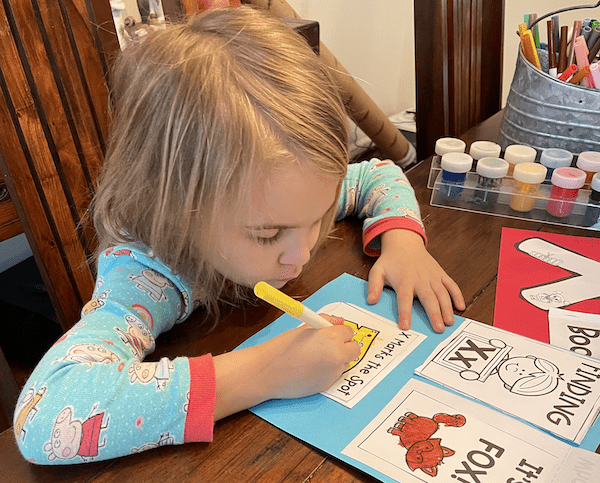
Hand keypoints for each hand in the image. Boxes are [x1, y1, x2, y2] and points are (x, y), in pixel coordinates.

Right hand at [213, 318, 358, 419]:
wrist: (269, 372)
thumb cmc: (283, 347)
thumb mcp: (304, 327)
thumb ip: (325, 322)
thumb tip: (339, 322)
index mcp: (331, 337)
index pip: (349, 331)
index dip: (339, 332)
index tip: (330, 333)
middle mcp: (337, 355)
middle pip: (354, 348)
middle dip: (345, 345)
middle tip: (328, 345)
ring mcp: (334, 372)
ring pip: (345, 362)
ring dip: (337, 358)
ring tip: (315, 357)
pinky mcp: (329, 385)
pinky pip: (336, 374)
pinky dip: (329, 370)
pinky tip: (311, 369)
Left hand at [367, 229, 464, 332]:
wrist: (405, 243)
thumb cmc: (390, 261)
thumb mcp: (377, 271)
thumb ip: (374, 286)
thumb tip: (370, 301)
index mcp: (404, 280)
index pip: (404, 299)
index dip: (405, 313)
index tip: (406, 327)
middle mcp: (420, 279)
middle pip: (428, 298)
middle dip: (434, 313)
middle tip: (438, 329)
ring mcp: (432, 276)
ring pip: (442, 293)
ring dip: (446, 308)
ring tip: (449, 322)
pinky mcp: (440, 274)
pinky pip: (451, 284)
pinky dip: (457, 295)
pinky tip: (460, 306)